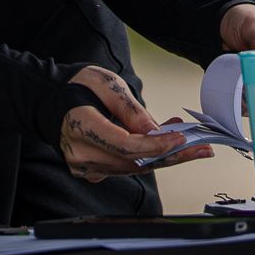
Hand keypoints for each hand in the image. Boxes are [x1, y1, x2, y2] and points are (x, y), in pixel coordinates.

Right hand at [58, 65, 209, 183]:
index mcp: (81, 127)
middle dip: (170, 156)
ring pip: (132, 168)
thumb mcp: (107, 83)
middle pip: (133, 163)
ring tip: (190, 141)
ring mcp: (84, 166)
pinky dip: (147, 156)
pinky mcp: (92, 170)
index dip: (155, 146)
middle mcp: (81, 154)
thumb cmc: (78, 86)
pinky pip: (125, 166)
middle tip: (202, 149)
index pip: (124, 145)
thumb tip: (154, 132)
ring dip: (163, 156)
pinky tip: (166, 142)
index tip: (181, 139)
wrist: (52, 100)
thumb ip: (130, 109)